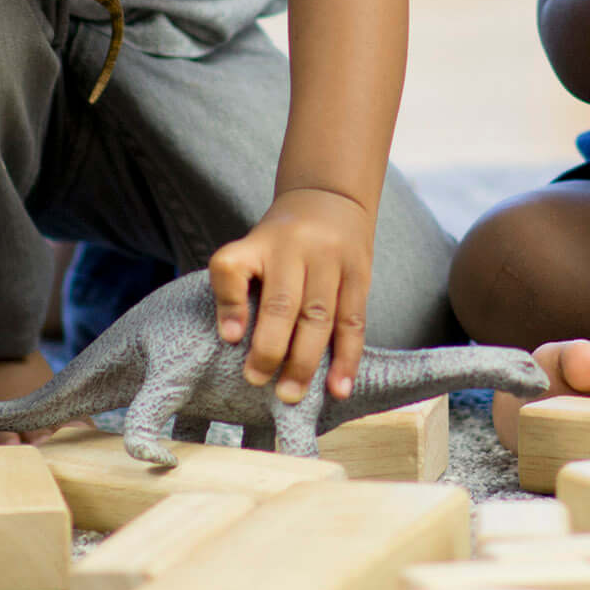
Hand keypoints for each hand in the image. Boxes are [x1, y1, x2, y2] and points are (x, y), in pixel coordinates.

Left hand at [207, 189, 376, 403]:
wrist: (331, 196)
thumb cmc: (281, 239)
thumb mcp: (252, 246)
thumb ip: (236, 285)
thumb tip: (230, 337)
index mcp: (260, 242)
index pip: (232, 268)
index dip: (228, 304)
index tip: (229, 339)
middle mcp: (295, 248)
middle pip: (282, 303)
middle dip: (270, 348)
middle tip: (258, 382)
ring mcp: (331, 260)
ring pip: (319, 317)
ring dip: (306, 361)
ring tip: (291, 394)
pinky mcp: (360, 274)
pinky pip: (353, 322)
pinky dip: (347, 358)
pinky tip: (339, 387)